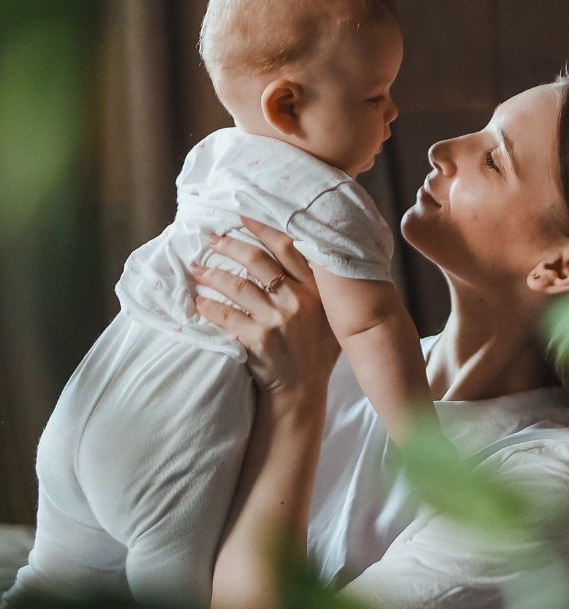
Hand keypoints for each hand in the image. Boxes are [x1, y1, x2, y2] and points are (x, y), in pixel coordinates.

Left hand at [194, 216, 339, 395]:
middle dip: (230, 246)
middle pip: (258, 261)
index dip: (263, 229)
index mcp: (318, 291)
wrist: (303, 392)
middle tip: (212, 240)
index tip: (242, 216)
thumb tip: (307, 254)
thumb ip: (323, 289)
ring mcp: (279, 320)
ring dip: (213, 274)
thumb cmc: (317, 352)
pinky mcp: (258, 339)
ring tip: (197, 269)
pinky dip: (208, 307)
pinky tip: (197, 301)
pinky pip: (226, 315)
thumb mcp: (332, 317)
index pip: (288, 249)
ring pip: (238, 285)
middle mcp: (300, 301)